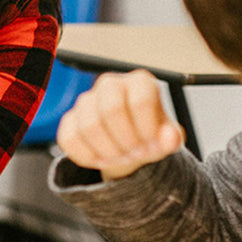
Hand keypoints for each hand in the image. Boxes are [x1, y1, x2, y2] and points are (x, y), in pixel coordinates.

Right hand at [56, 69, 183, 180]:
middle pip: (112, 109)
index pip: (140, 100)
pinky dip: (88, 157)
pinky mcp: (70, 120)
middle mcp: (111, 84)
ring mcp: (87, 100)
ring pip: (89, 125)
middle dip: (126, 140)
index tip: (152, 146)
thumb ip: (171, 138)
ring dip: (108, 151)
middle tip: (135, 154)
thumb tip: (170, 138)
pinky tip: (103, 159)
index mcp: (140, 82)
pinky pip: (70, 139)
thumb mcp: (167, 137)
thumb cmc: (150, 133)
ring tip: (121, 158)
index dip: (146, 130)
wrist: (131, 143)